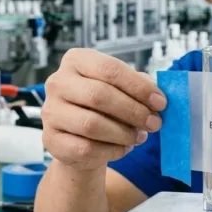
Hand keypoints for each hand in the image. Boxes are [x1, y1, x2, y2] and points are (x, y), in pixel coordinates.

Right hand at [41, 49, 166, 170]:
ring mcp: (50, 112)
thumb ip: (138, 87)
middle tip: (155, 123)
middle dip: (133, 111)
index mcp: (76, 60)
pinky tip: (124, 148)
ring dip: (123, 133)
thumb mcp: (121, 89)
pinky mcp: (51, 140)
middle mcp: (57, 82)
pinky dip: (112, 150)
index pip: (109, 69)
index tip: (161, 102)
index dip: (138, 87)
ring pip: (91, 124)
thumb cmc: (104, 107)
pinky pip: (86, 148)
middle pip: (99, 95)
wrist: (80, 137)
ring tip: (140, 136)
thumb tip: (157, 96)